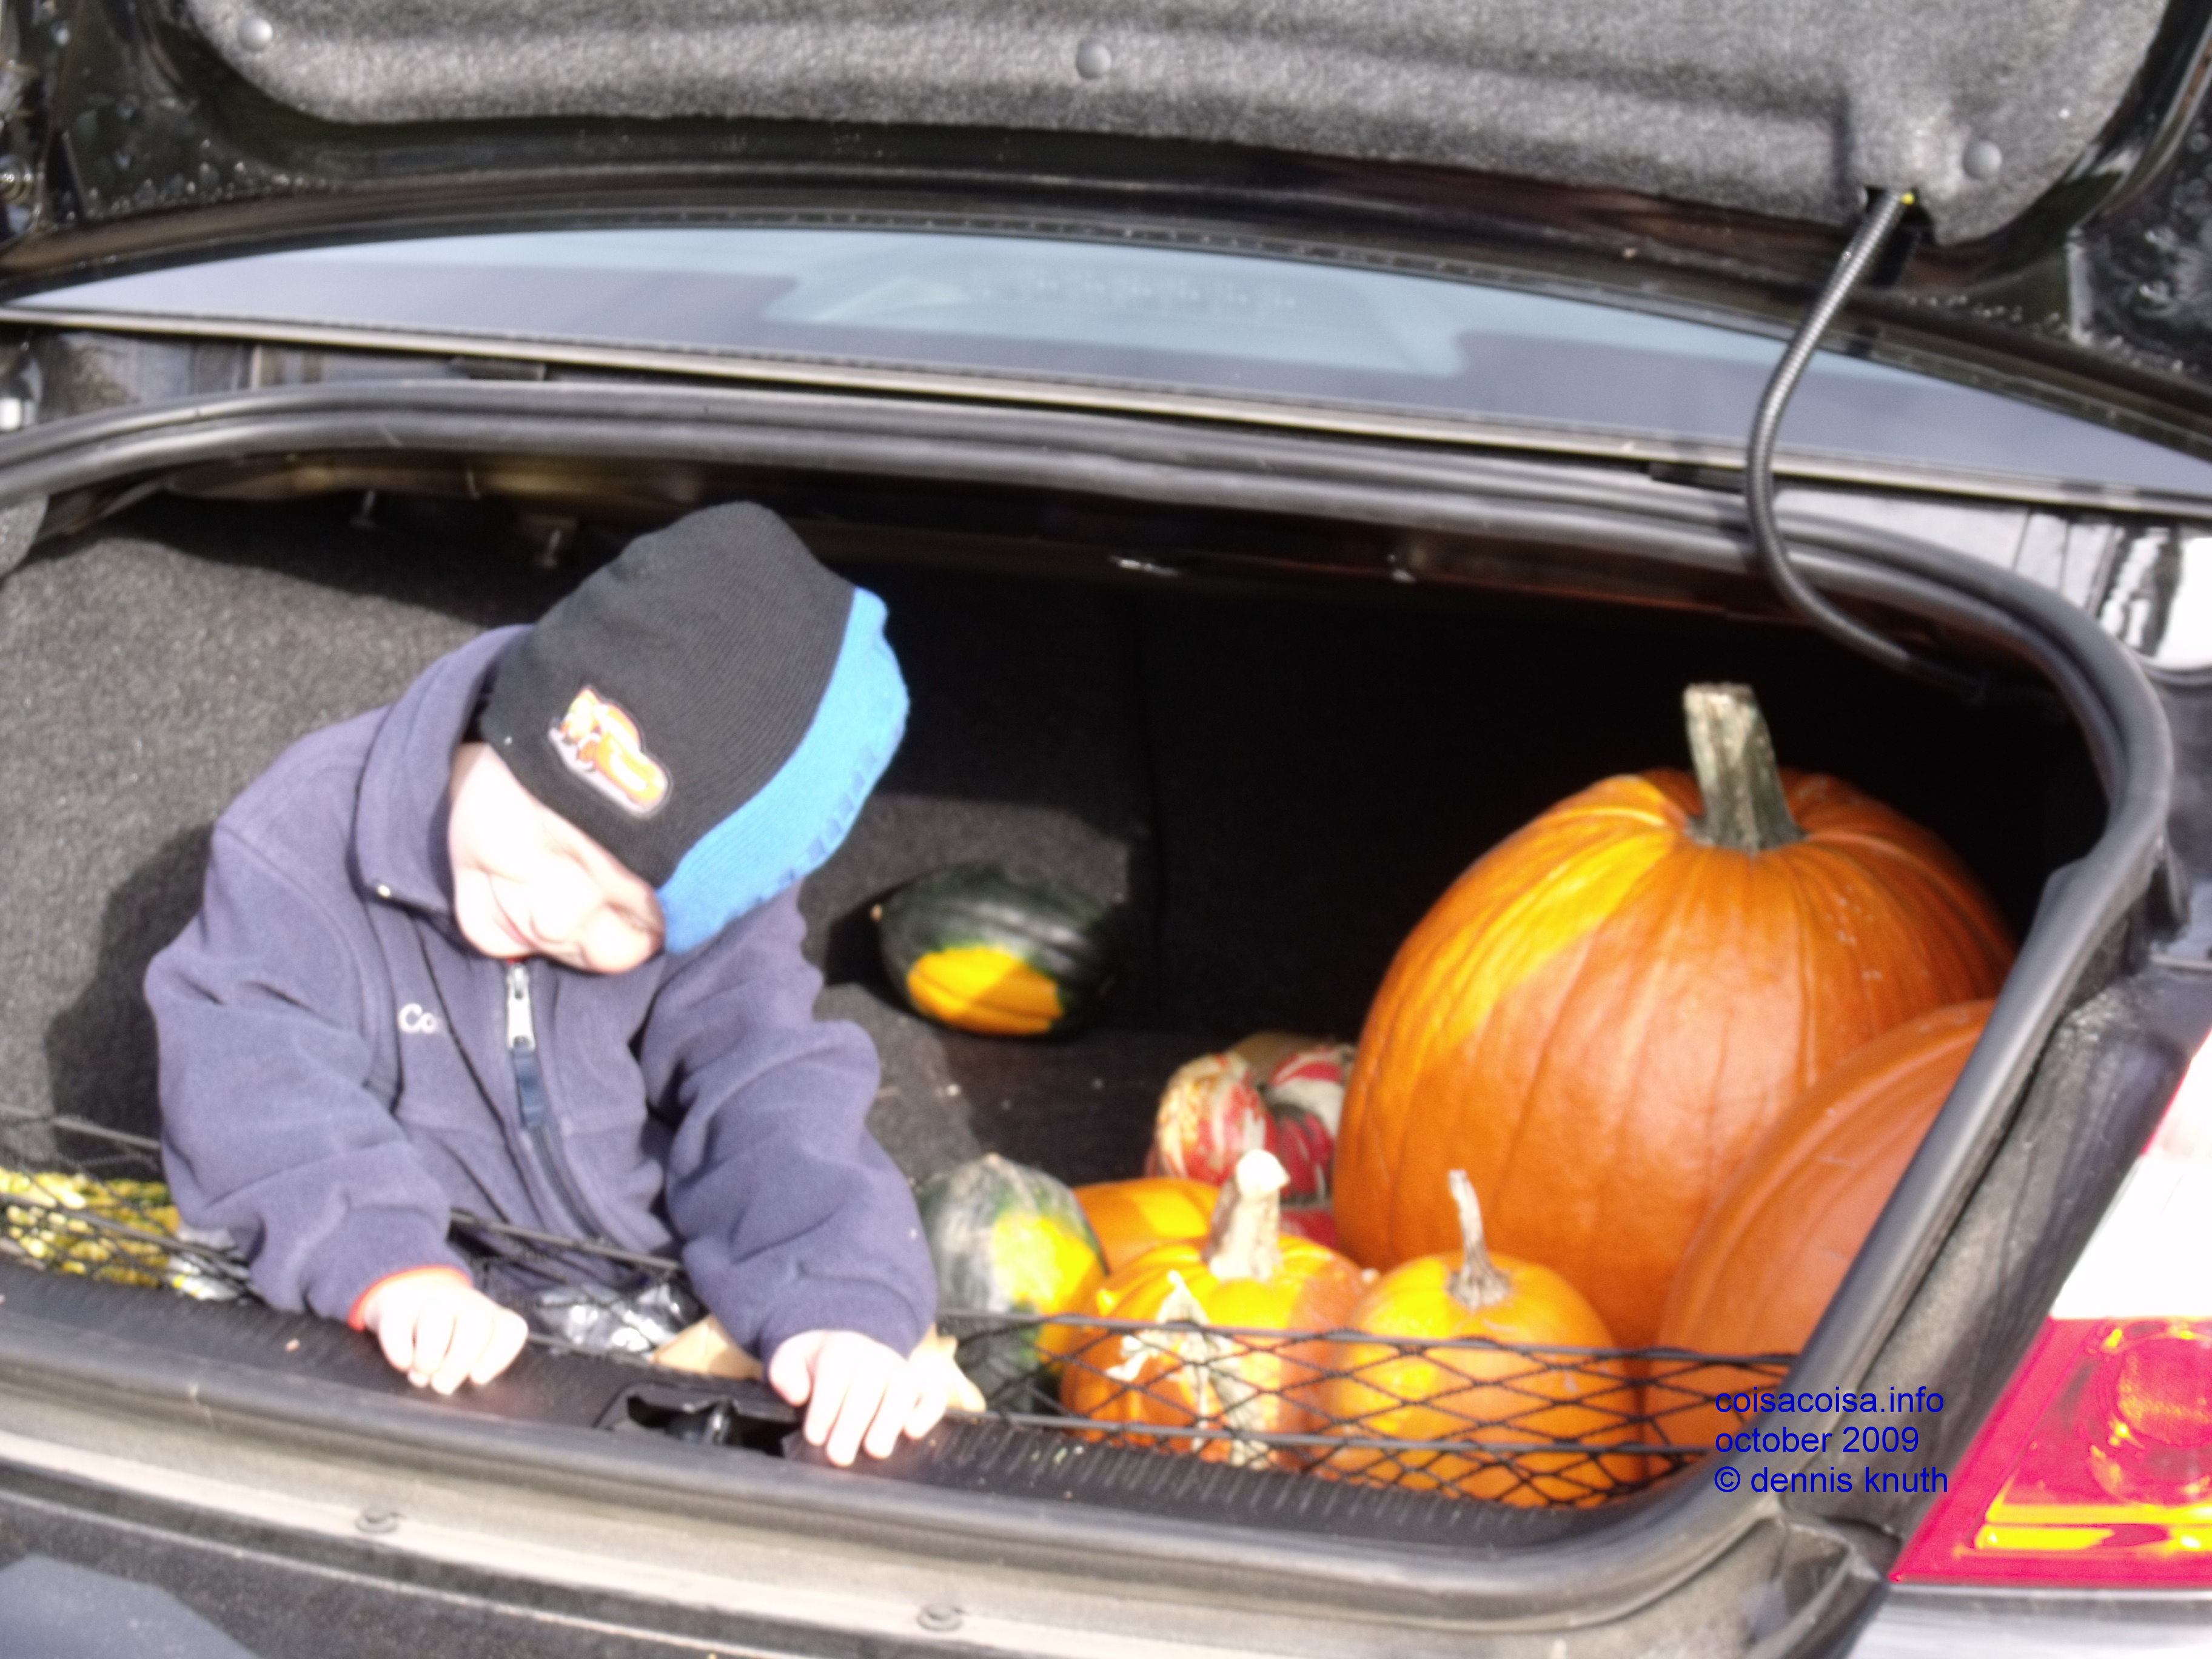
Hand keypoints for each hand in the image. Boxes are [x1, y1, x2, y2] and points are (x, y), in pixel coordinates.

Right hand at [356, 1269, 529, 1393]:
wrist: (408, 1295)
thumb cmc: (447, 1337)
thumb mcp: (470, 1349)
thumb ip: (478, 1366)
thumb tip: (470, 1388)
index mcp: (491, 1317)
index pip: (511, 1329)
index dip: (498, 1355)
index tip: (478, 1379)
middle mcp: (466, 1304)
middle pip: (475, 1324)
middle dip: (459, 1361)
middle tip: (443, 1386)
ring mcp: (431, 1301)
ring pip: (437, 1319)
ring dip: (429, 1355)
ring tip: (422, 1377)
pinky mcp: (397, 1306)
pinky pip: (398, 1324)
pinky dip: (400, 1349)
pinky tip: (402, 1364)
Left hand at [767, 1329, 949, 1465]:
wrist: (848, 1348)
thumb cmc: (815, 1366)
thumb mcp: (790, 1359)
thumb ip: (784, 1373)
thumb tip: (797, 1394)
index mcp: (841, 1348)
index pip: (836, 1373)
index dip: (826, 1405)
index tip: (815, 1435)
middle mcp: (875, 1356)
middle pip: (868, 1386)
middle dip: (853, 1423)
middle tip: (839, 1456)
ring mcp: (901, 1371)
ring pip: (902, 1390)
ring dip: (890, 1421)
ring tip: (875, 1451)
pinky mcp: (922, 1387)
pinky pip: (933, 1396)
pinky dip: (928, 1413)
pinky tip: (914, 1432)